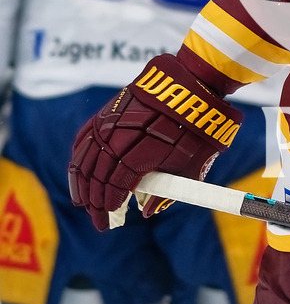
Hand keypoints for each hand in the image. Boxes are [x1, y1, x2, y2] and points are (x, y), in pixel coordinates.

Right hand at [68, 54, 241, 230]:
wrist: (195, 86)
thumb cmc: (197, 130)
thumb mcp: (194, 164)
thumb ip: (170, 191)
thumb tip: (146, 212)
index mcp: (148, 148)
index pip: (120, 180)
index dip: (111, 200)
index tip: (108, 216)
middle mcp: (126, 133)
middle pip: (101, 171)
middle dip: (95, 198)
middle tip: (97, 218)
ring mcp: (114, 119)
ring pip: (88, 155)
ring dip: (82, 181)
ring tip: (82, 202)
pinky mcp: (109, 110)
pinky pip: (86, 136)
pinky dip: (79, 156)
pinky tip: (79, 172)